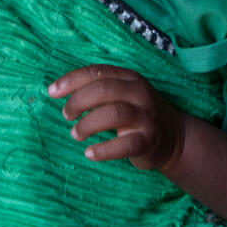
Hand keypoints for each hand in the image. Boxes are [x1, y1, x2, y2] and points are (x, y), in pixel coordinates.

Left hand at [49, 64, 185, 171]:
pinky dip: (103, 150)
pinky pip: (124, 144)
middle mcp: (140, 94)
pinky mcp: (149, 141)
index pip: (97, 72)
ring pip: (113, 114)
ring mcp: (146, 117)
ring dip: (87, 125)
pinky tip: (89, 153)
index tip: (52, 92)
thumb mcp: (124, 94)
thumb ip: (98, 89)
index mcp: (130, 78)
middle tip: (66, 115)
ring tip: (75, 134)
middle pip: (104, 90)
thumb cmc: (138, 114)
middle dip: (78, 102)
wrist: (174, 138)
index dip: (72, 80)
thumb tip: (59, 90)